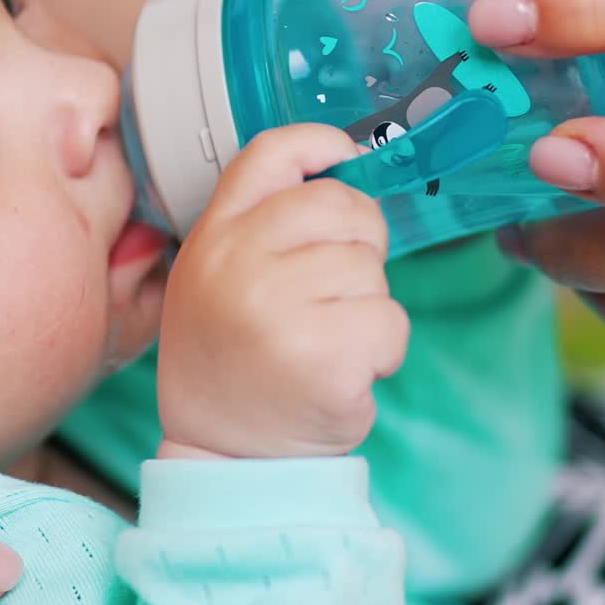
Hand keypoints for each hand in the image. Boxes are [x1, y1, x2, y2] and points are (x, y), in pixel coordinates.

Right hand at [157, 126, 409, 460]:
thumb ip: (262, 226)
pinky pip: (391, 322)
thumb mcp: (216, 279)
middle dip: (361, 244)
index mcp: (214, 238)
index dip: (320, 145)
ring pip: (373, 271)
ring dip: (368, 307)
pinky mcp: (325, 358)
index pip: (270, 154)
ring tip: (327, 344)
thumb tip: (344, 168)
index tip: (347, 158)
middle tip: (338, 292)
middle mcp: (239, 265)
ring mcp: (279, 310)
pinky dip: (383, 351)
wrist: (224, 459)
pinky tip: (343, 374)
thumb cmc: (233, 364)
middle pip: (344, 207)